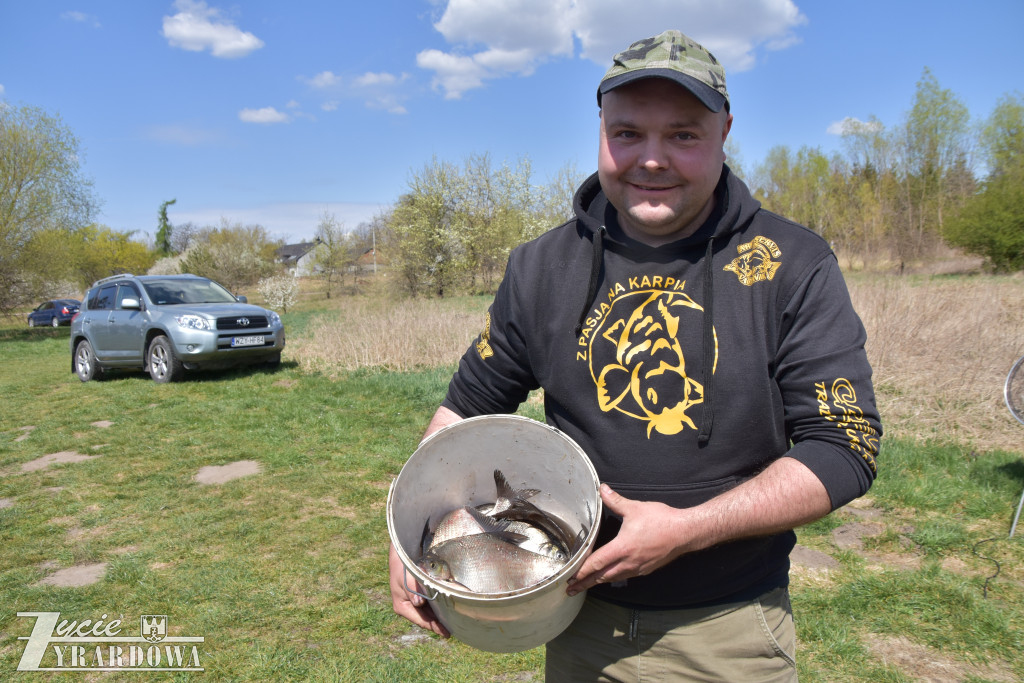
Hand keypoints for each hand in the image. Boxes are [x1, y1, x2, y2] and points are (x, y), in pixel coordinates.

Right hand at [388, 544, 449, 636]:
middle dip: (439, 624)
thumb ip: (413, 591)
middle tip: (454, 630)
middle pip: (426, 619)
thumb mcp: (406, 580)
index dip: (434, 627)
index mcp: (402, 607)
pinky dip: (438, 608)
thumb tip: (418, 603)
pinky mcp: (418, 597)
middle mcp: (408, 608)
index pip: (421, 621)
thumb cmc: (403, 569)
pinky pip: (430, 606)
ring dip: (439, 617)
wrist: (401, 557)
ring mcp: (413, 603)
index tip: (446, 633)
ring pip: (429, 613)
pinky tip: (447, 611)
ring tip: (453, 623)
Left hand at [567, 484, 686, 595]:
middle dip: (585, 583)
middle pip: (602, 576)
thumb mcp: (635, 508)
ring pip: (613, 578)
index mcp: (623, 547)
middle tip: (570, 590)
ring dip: (598, 582)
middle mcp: (629, 562)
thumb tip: (602, 489)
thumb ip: (615, 500)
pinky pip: (625, 576)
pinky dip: (613, 578)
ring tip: (586, 585)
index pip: (597, 562)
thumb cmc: (661, 520)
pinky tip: (610, 576)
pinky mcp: (646, 569)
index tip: (570, 578)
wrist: (685, 533)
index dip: (582, 571)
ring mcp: (638, 568)